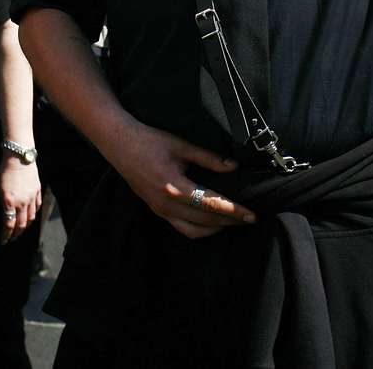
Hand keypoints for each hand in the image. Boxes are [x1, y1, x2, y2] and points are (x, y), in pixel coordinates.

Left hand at [0, 156, 41, 243]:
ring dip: (26, 226)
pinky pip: (37, 206)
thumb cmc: (5, 171)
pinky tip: (30, 216)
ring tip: (22, 229)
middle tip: (12, 238)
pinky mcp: (38, 190)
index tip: (3, 241)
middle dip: (16, 234)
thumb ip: (3, 203)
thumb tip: (5, 213)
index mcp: (10, 202)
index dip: (6, 235)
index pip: (9, 224)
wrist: (19, 157)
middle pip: (21, 224)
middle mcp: (22, 202)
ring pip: (31, 217)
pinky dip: (34, 214)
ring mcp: (32, 197)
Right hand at [108, 121, 256, 238]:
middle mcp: (167, 205)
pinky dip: (200, 229)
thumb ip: (209, 158)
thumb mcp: (182, 146)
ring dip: (216, 228)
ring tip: (234, 222)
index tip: (252, 214)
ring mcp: (160, 211)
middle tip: (250, 218)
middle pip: (206, 220)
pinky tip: (212, 223)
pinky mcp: (157, 211)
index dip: (234, 210)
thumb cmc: (151, 142)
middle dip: (231, 221)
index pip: (212, 204)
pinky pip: (182, 228)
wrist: (120, 145)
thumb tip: (233, 167)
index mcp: (175, 188)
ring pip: (194, 230)